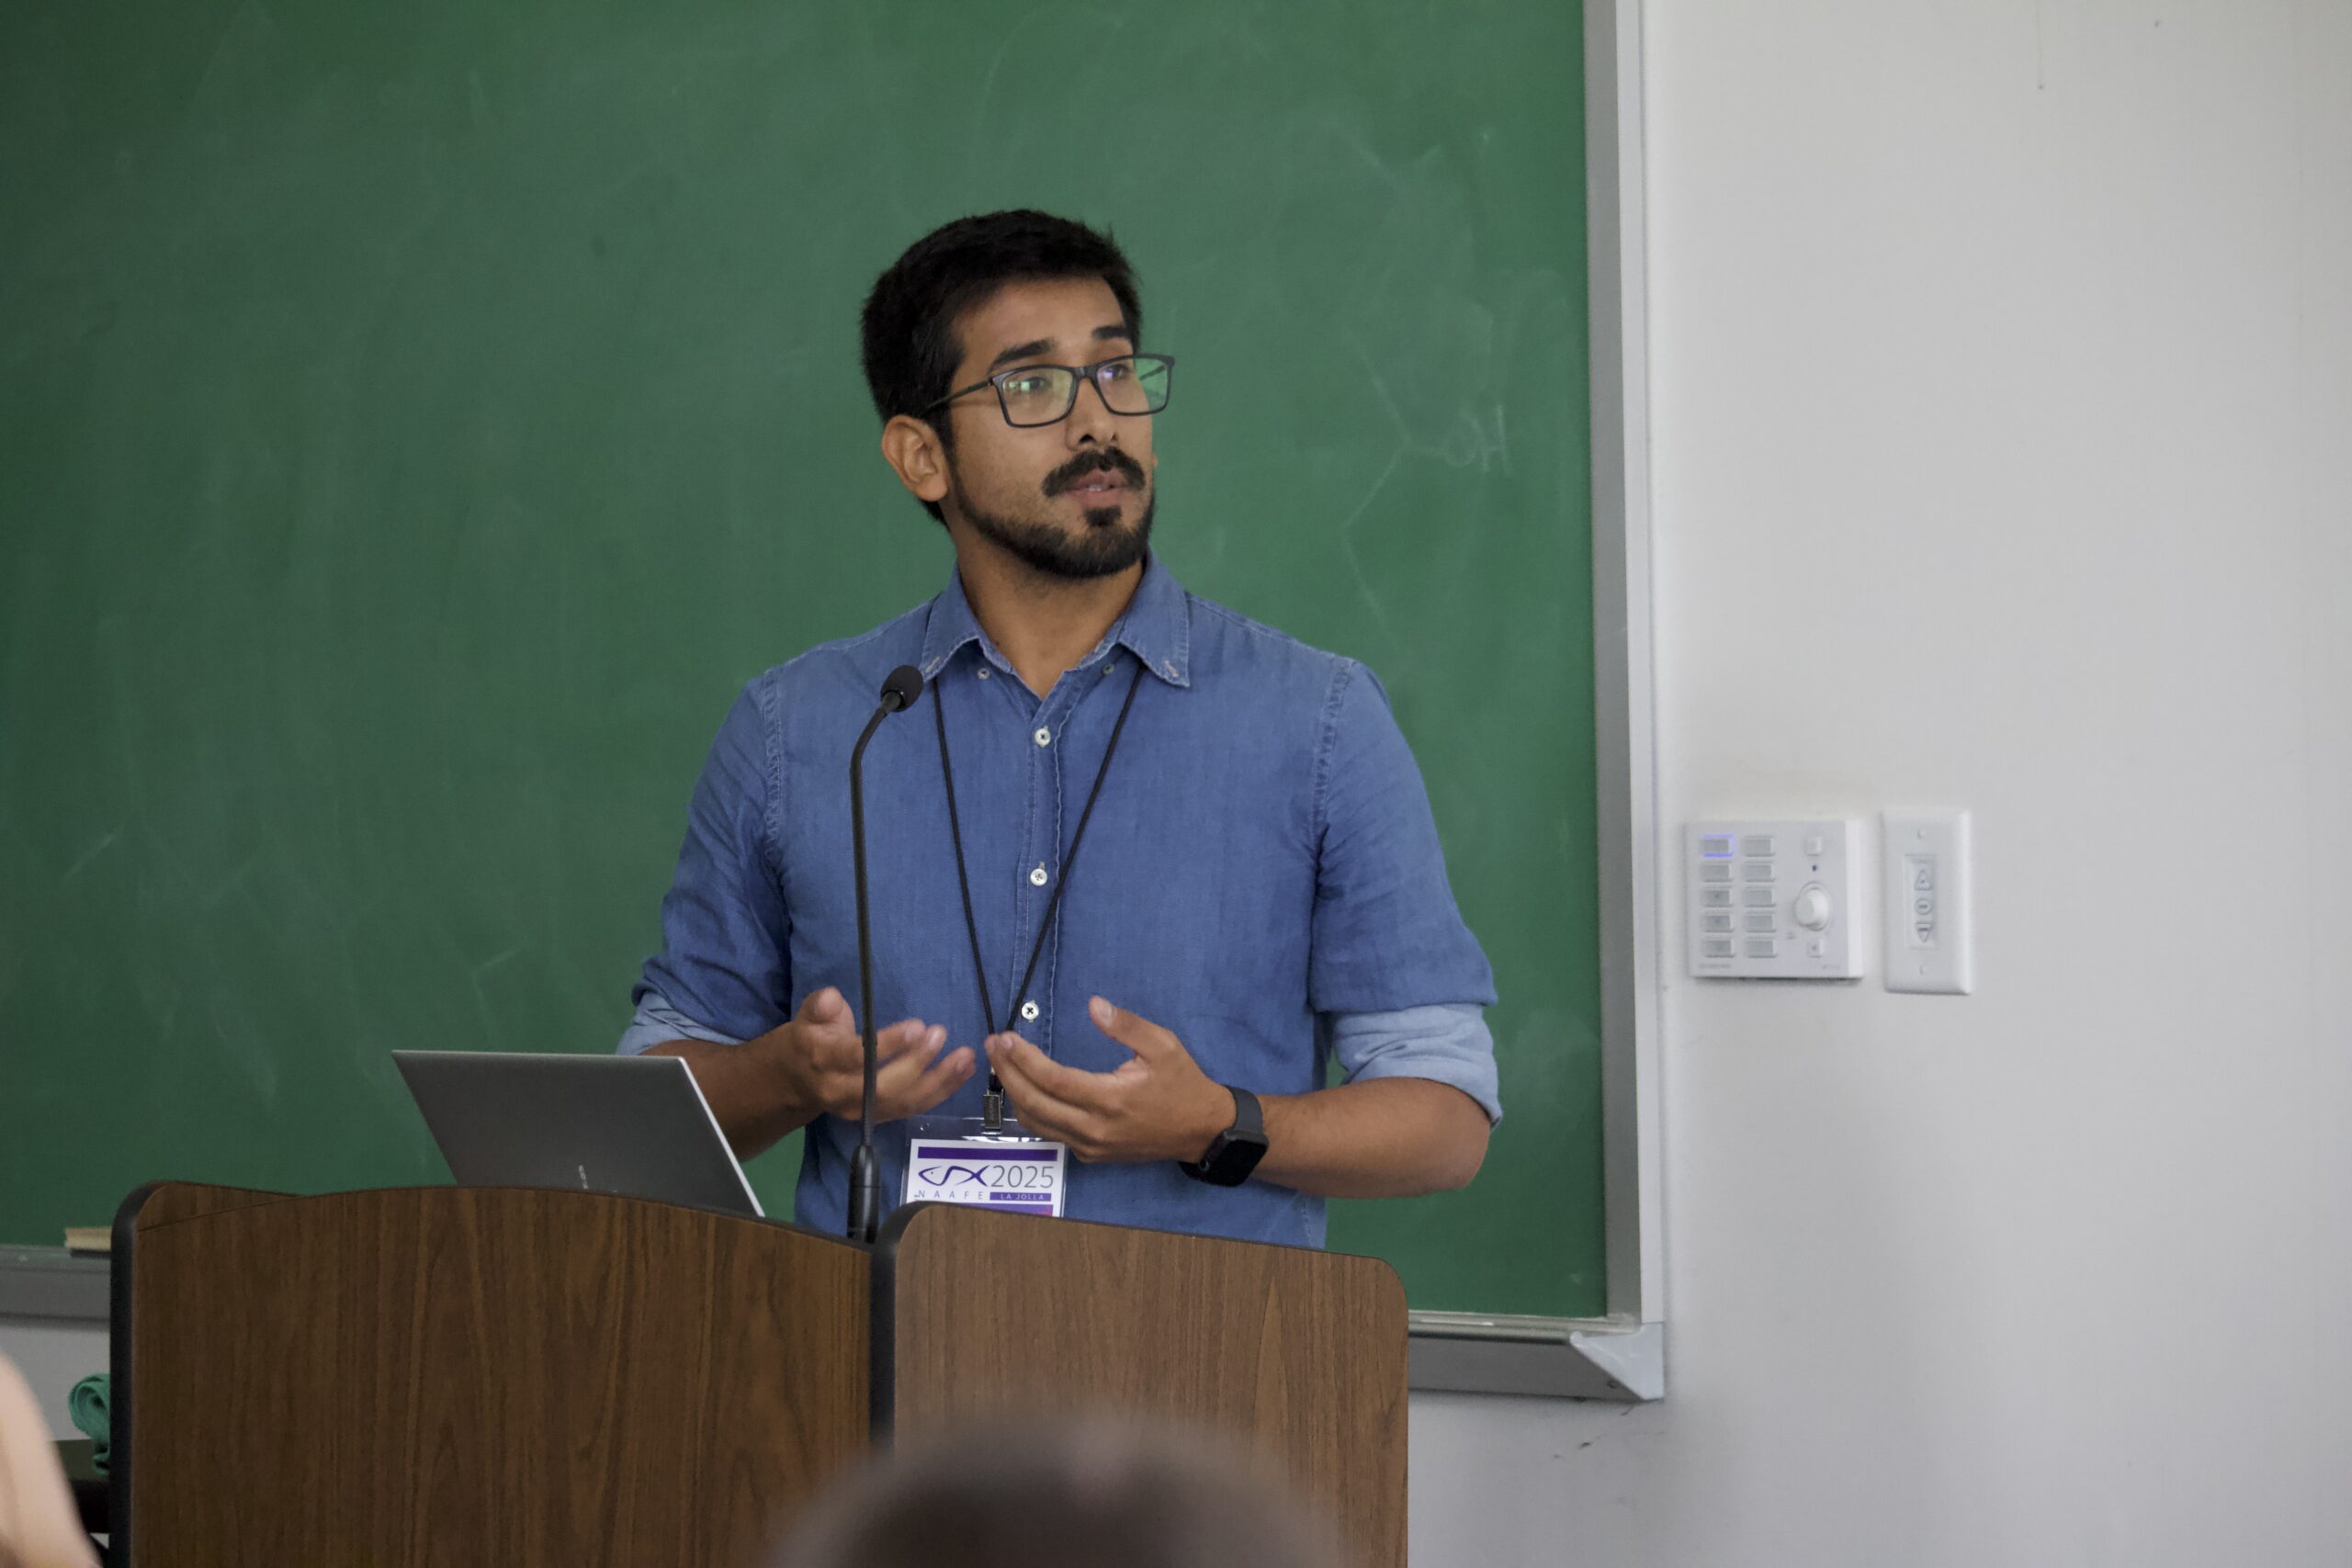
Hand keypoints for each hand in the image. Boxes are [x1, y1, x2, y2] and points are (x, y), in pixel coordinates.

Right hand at [751, 986, 973, 1124]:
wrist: (796, 1081)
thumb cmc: (810, 1039)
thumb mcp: (807, 1016)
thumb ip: (820, 1007)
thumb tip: (831, 998)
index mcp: (823, 1063)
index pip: (856, 1058)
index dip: (888, 1045)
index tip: (916, 1026)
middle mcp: (842, 1093)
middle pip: (883, 1086)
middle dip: (916, 1063)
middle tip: (940, 1034)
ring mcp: (863, 1110)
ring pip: (903, 1102)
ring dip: (939, 1082)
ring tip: (965, 1057)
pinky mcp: (880, 1116)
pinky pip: (913, 1107)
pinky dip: (942, 1091)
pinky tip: (964, 1071)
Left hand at [985, 997, 1234, 1163]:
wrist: (1202, 1131)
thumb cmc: (1183, 1084)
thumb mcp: (1163, 1046)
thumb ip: (1126, 1025)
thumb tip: (1093, 1005)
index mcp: (1111, 1099)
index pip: (1054, 1080)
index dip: (1024, 1060)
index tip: (1004, 1039)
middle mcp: (1095, 1129)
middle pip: (1035, 1104)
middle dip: (1008, 1074)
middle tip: (993, 1046)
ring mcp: (1090, 1146)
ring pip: (1037, 1124)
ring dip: (1014, 1094)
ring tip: (1003, 1064)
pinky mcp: (1091, 1154)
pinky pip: (1051, 1134)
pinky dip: (1031, 1111)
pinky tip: (1025, 1089)